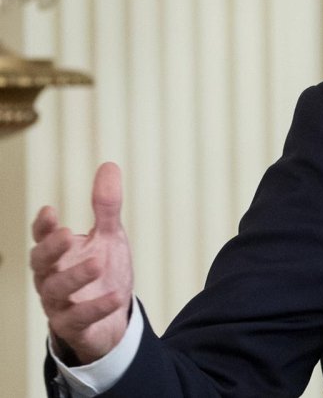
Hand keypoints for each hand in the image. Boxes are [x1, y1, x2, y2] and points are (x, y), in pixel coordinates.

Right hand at [30, 162, 134, 364]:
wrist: (111, 317)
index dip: (43, 226)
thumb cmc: (103, 273)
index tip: (50, 211)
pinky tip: (115, 296)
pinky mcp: (73, 325)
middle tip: (68, 233)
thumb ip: (105, 206)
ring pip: (55, 290)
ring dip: (75, 276)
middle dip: (50, 248)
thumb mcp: (108, 236)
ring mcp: (59, 303)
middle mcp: (51, 277)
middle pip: (39, 263)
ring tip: (98, 262)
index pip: (42, 237)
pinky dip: (96, 307)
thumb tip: (109, 166)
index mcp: (57, 254)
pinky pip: (79, 318)